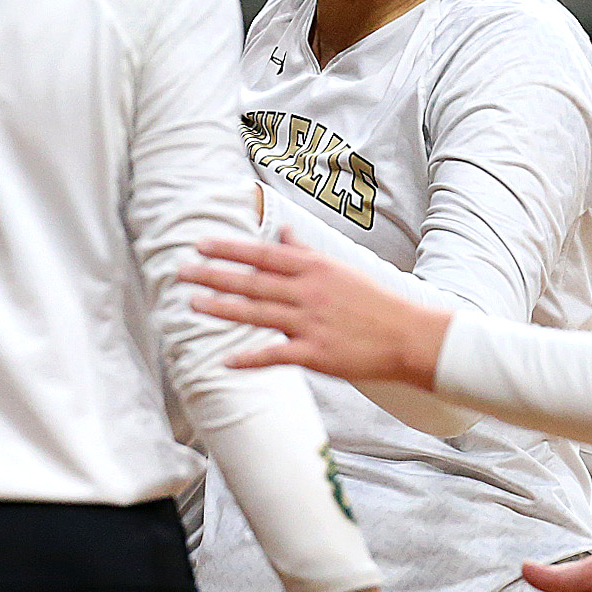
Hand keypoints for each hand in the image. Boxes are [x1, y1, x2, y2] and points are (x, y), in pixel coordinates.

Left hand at [181, 233, 449, 388]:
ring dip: (223, 309)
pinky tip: (225, 360)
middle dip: (214, 275)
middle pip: (252, 281)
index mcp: (314, 269)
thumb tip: (281, 231)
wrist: (409, 336)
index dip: (229, 249)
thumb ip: (305, 252)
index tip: (200, 244)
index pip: (263, 254)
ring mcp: (311, 323)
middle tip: (182, 271)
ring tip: (193, 305)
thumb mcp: (341, 268)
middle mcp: (309, 292)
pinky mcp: (317, 354)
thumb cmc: (375, 302)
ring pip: (258, 313)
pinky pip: (276, 355)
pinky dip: (250, 357)